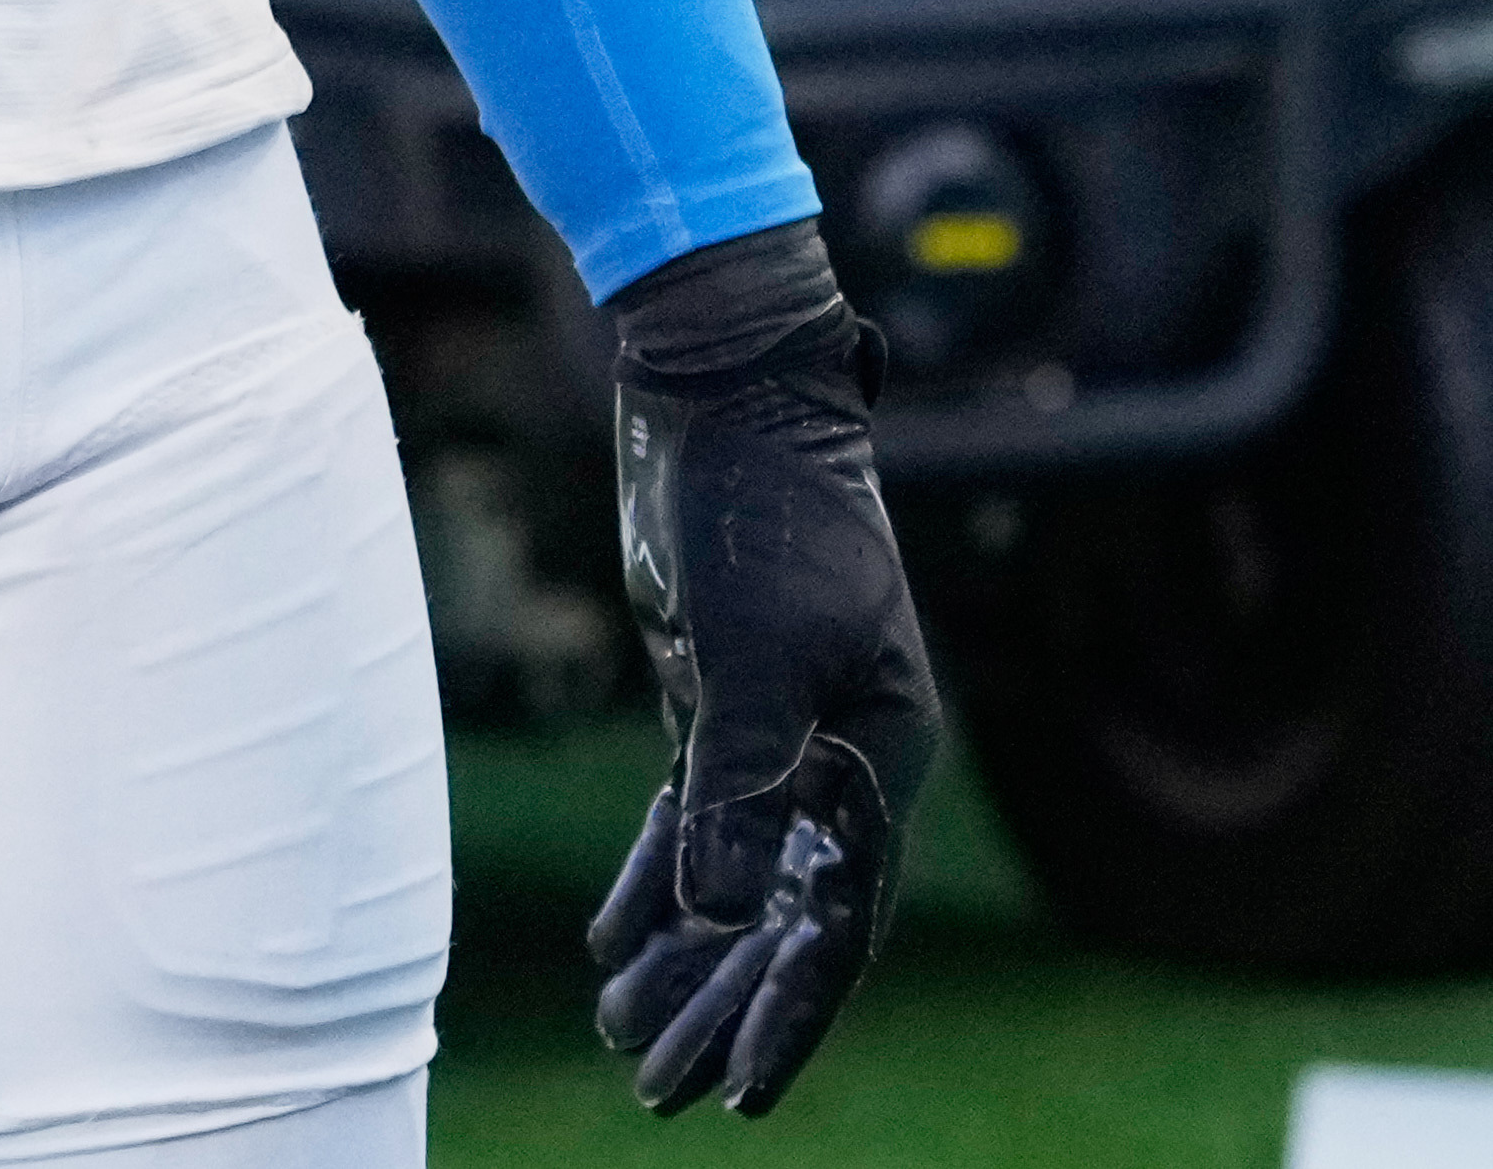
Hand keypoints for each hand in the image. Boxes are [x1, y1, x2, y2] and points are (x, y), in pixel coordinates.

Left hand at [586, 219, 938, 1116]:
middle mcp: (838, 755)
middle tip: (663, 1094)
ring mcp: (775, 728)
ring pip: (733, 876)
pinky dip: (655, 882)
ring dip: (686, 960)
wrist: (724, 397)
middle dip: (724, 1009)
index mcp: (877, 754)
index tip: (742, 1095)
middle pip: (783, 914)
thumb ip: (740, 784)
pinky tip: (614, 947)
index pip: (836, 918)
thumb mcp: (749, 653)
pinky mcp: (716, 697)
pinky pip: (691, 817)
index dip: (788, 1013)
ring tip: (627, 1044)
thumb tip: (723, 916)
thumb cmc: (758, 514)